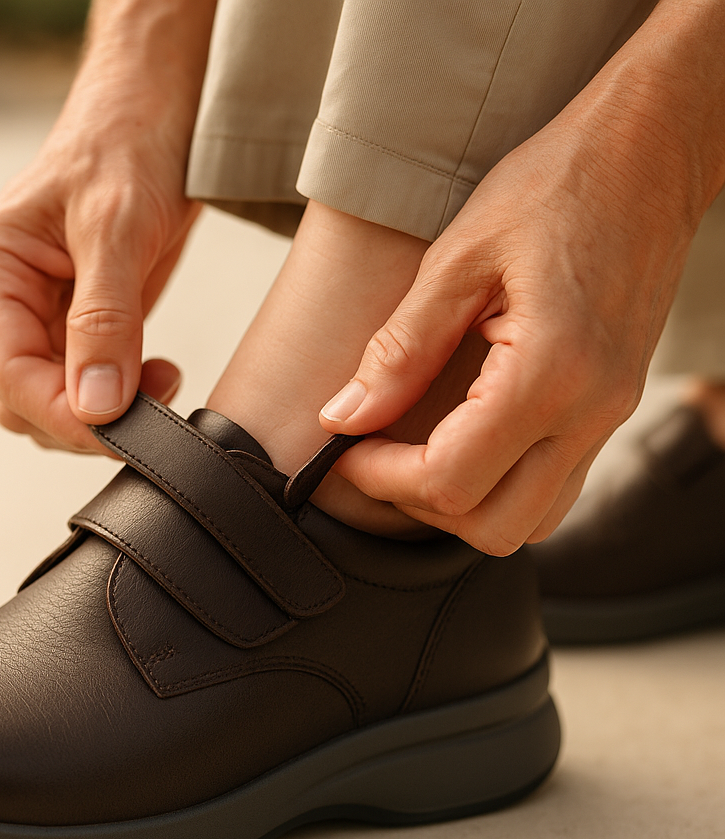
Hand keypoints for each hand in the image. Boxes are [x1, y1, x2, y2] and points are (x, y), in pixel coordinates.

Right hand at [0, 0, 214, 453]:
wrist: (155, 110)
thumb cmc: (128, 145)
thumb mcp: (116, 228)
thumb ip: (104, 321)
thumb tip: (96, 405)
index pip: (9, 372)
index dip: (62, 416)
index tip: (121, 433)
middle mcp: (6, 296)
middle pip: (24, 397)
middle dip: (84, 419)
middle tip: (152, 411)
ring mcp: (41, 311)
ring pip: (56, 397)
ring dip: (107, 410)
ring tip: (163, 381)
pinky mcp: (78, 319)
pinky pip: (89, 379)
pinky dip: (122, 393)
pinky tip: (159, 373)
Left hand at [319, 0, 723, 553]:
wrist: (650, 155)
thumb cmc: (555, 186)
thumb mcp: (457, 259)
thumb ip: (399, 349)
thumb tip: (344, 417)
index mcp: (550, 372)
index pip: (450, 481)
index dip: (381, 477)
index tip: (347, 447)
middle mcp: (590, 412)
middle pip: (493, 527)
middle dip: (419, 504)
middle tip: (378, 456)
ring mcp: (609, 418)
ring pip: (529, 523)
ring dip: (462, 507)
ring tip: (417, 454)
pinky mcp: (610, 413)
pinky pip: (554, 491)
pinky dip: (500, 488)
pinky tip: (464, 442)